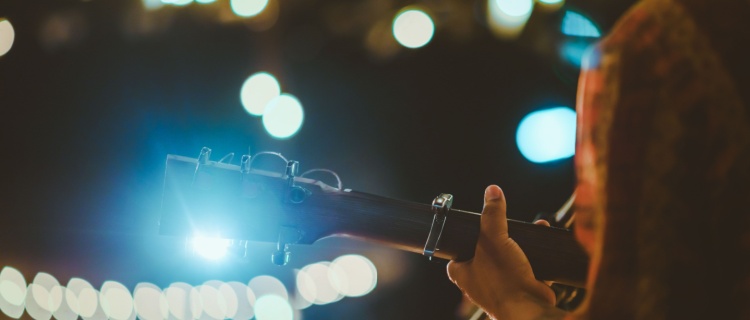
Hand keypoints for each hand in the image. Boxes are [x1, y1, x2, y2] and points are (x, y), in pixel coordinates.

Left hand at [447, 185, 565, 319]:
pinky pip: (526, 268)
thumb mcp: (493, 239)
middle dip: (499, 237)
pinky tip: (540, 239)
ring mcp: (501, 287)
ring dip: (518, 244)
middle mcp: (480, 282)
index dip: (464, 238)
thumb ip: (492, 215)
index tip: (474, 225)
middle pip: (485, 253)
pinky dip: (534, 255)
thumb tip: (492, 191)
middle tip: (504, 226)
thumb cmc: (504, 280)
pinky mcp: (521, 290)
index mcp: (463, 273)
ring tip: (526, 229)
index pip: (456, 252)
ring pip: (507, 260)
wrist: (530, 308)